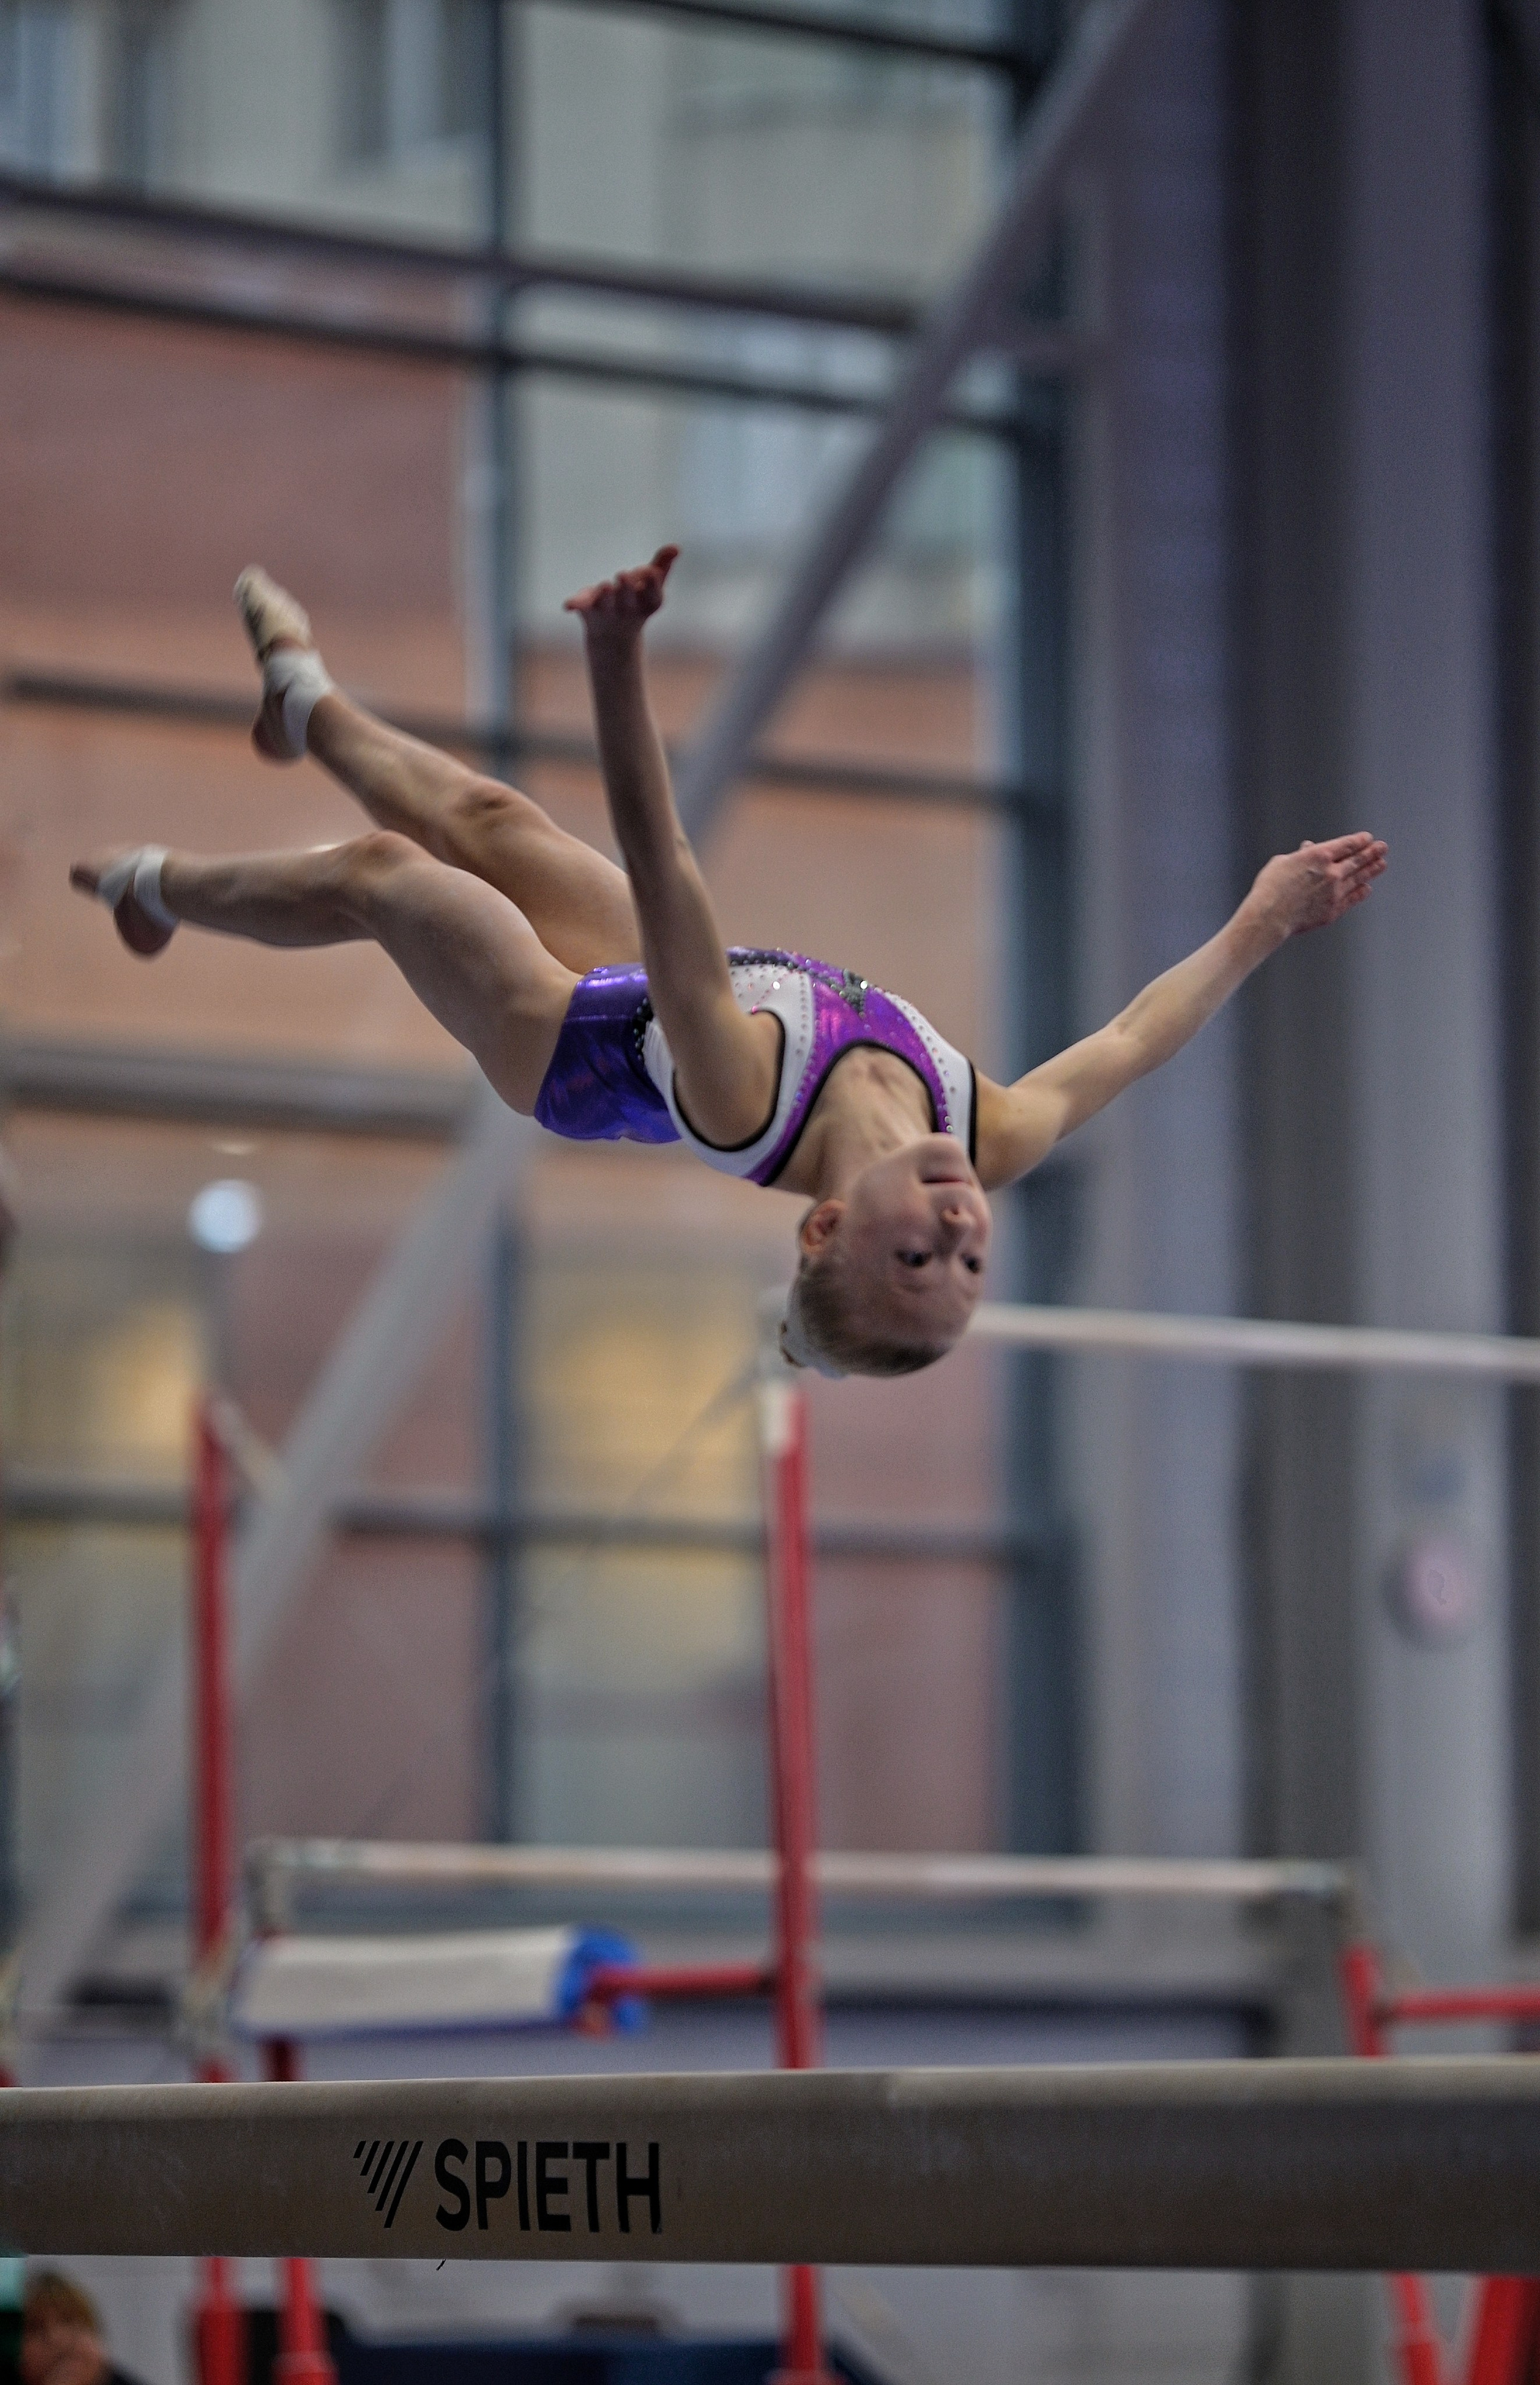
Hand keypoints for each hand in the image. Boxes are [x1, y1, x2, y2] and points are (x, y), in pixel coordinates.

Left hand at [563, 546, 677, 637]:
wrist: (613, 638)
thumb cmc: (636, 604)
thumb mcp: (652, 588)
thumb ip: (663, 566)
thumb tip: (676, 547)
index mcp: (646, 605)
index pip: (653, 596)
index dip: (651, 584)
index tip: (650, 572)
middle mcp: (627, 611)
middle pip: (627, 598)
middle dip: (625, 588)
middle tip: (622, 575)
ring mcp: (607, 612)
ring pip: (605, 603)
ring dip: (605, 595)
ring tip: (605, 586)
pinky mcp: (588, 610)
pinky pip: (580, 606)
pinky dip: (574, 605)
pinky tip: (568, 606)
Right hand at [1245, 832, 1387, 941]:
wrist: (1270, 917)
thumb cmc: (1270, 887)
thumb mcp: (1282, 862)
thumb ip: (1300, 855)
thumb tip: (1308, 848)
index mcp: (1319, 855)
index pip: (1346, 844)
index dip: (1359, 841)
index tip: (1368, 838)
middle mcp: (1332, 872)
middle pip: (1357, 860)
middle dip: (1372, 852)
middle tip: (1383, 848)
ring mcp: (1335, 892)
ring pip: (1359, 878)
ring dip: (1371, 870)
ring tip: (1382, 864)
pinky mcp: (1333, 910)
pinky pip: (1352, 898)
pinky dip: (1361, 892)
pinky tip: (1367, 888)